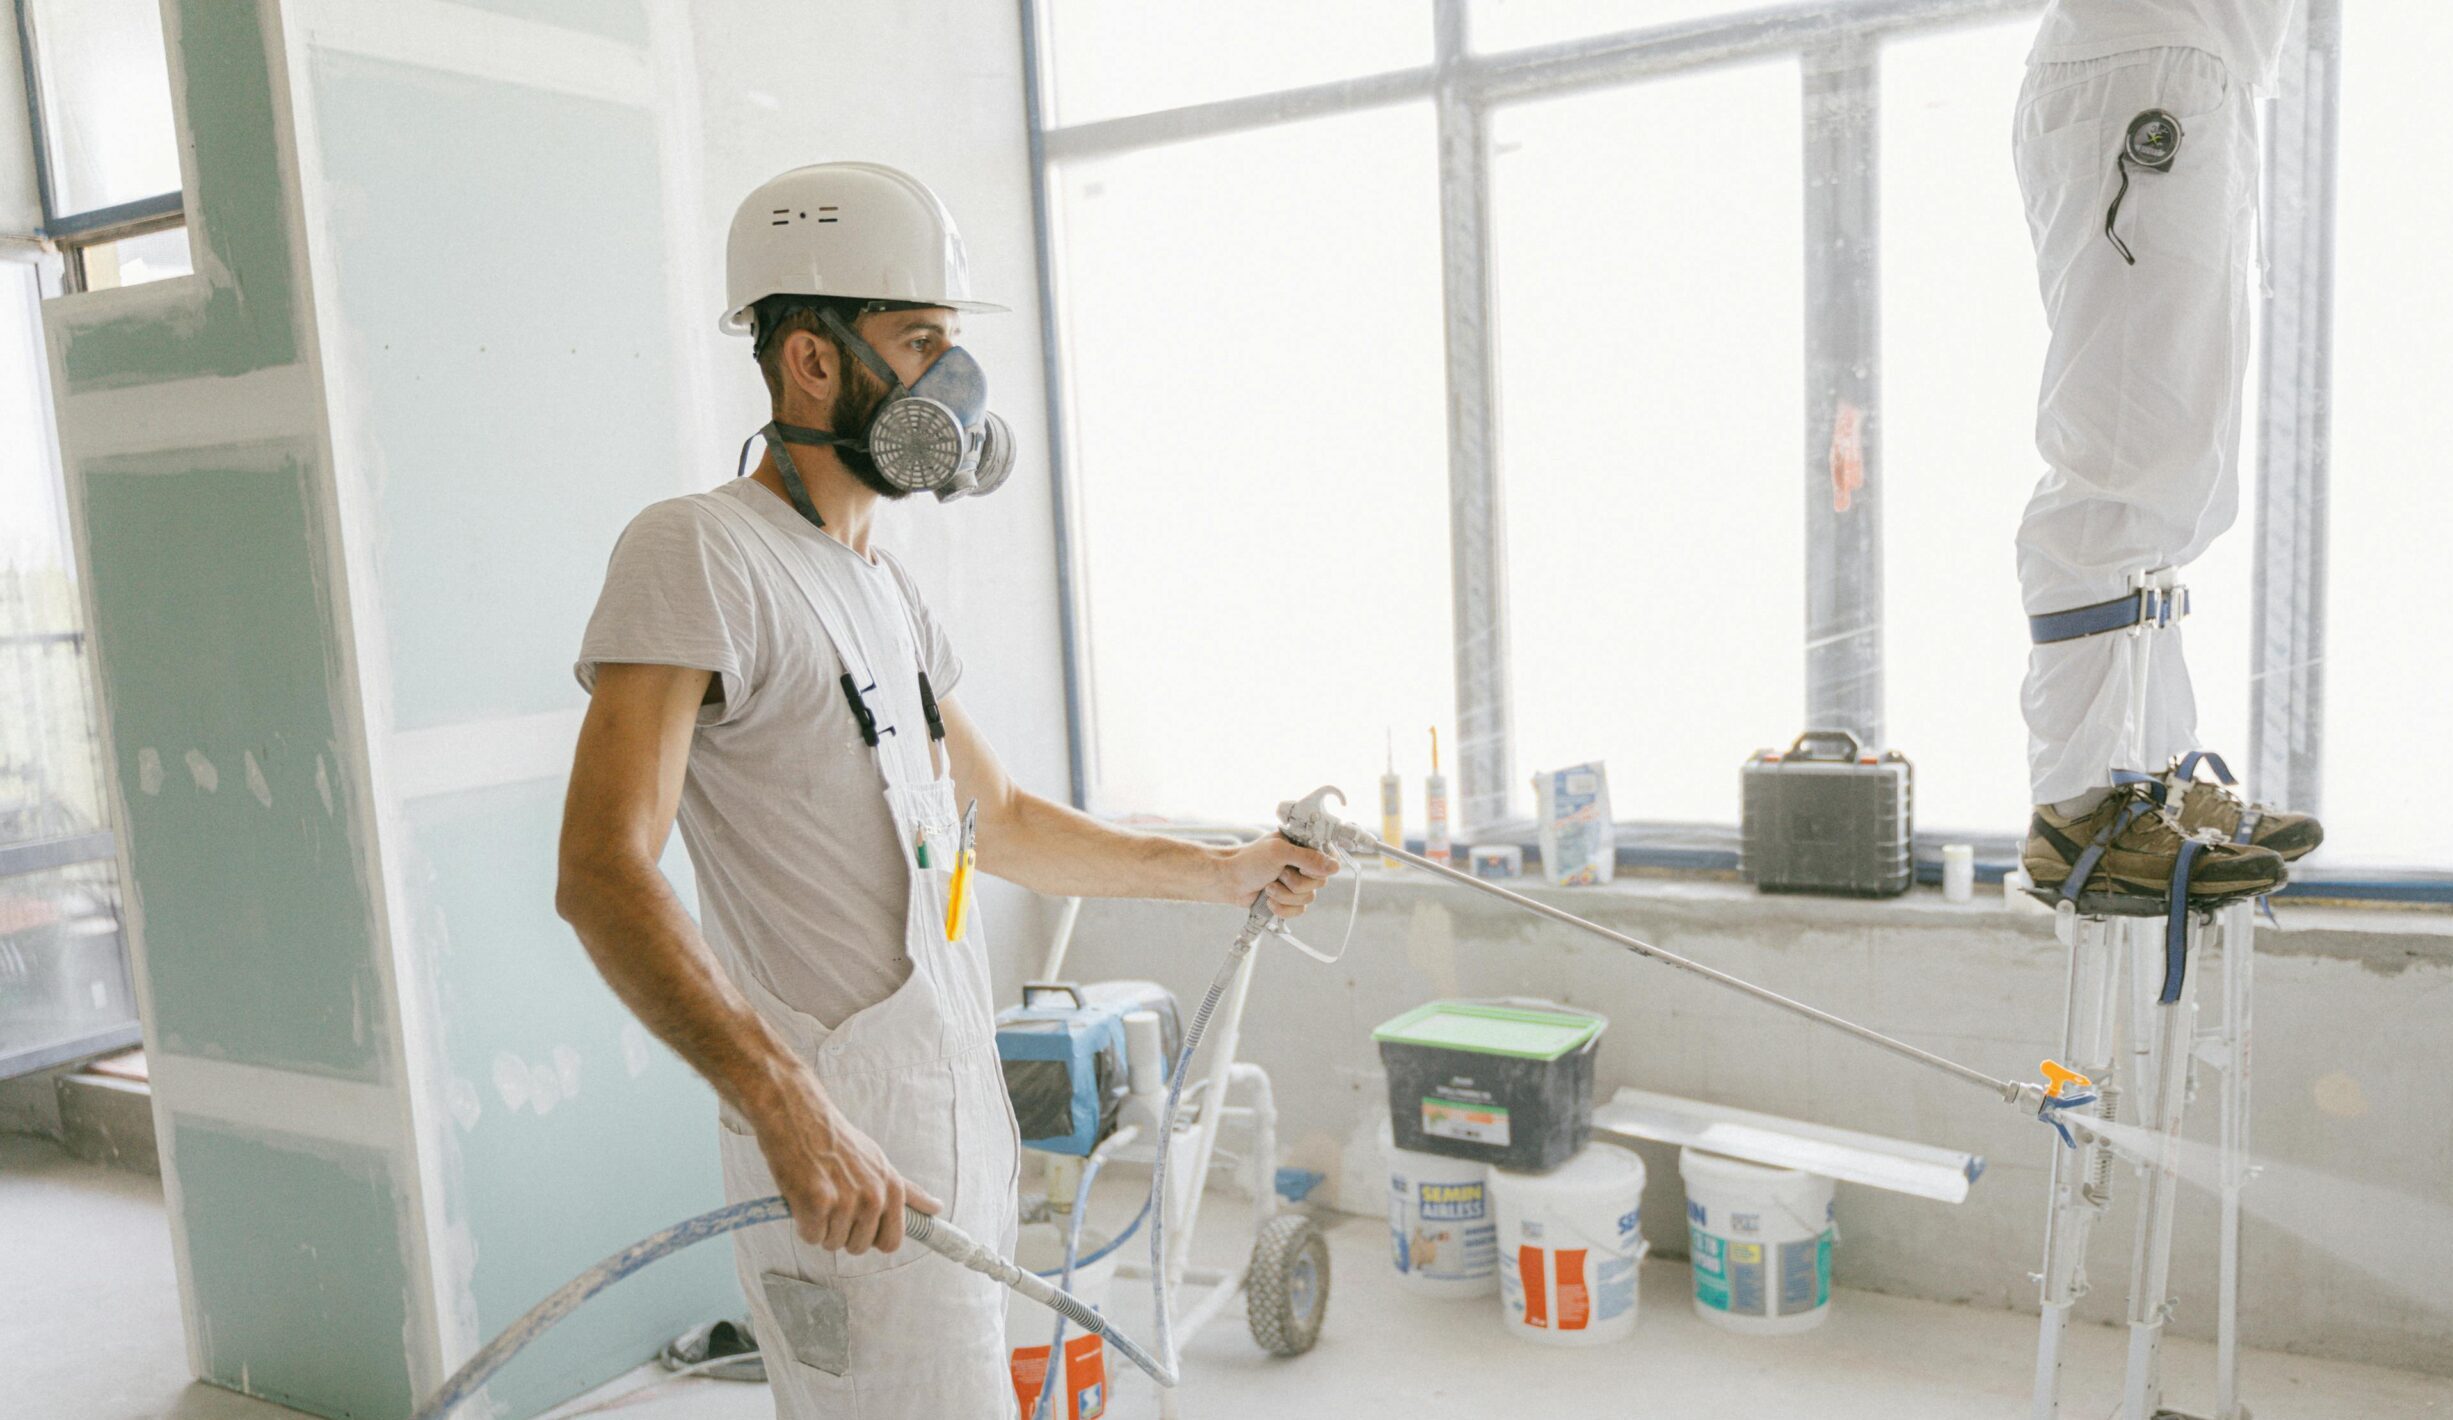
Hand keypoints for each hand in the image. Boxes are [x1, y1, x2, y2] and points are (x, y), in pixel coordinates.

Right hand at [744, 1065, 941, 1254]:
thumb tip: (936, 1208)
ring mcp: (846, 1202)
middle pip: (858, 1247)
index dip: (871, 1238)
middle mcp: (874, 1198)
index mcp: (892, 1189)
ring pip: (832, 1244)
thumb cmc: (839, 1141)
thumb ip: (908, 1191)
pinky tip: (803, 1198)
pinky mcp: (818, 1203)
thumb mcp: (881, 1163)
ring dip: (821, 1227)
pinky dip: (803, 1223)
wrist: (801, 1117)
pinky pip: (811, 1237)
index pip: (892, 1242)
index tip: (859, 1225)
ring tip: (818, 1196)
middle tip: (832, 1204)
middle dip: (842, 1234)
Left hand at [1218, 835, 1338, 916]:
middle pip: (1320, 882)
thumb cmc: (1249, 860)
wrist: (1229, 881)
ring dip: (1285, 895)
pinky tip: (1269, 900)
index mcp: (1304, 846)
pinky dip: (1283, 908)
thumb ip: (1308, 858)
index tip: (1301, 867)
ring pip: (1309, 898)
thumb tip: (1335, 867)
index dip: (1318, 867)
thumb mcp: (1279, 852)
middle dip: (1295, 883)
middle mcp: (1304, 864)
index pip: (1329, 857)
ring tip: (1268, 887)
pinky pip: (1299, 910)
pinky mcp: (1289, 900)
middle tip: (1278, 874)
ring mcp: (1297, 883)